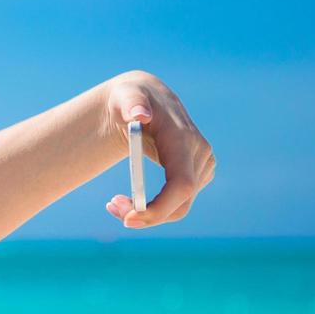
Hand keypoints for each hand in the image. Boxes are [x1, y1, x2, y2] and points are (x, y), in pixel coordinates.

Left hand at [101, 71, 215, 228]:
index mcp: (184, 139)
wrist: (144, 100)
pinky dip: (152, 210)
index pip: (182, 184)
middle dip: (146, 216)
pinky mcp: (198, 175)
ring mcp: (202, 166)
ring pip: (178, 208)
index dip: (160, 208)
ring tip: (113, 204)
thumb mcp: (125, 94)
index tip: (129, 219)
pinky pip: (177, 204)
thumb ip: (130, 102)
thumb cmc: (130, 97)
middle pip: (180, 203)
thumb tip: (140, 115)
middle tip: (111, 209)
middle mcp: (200, 154)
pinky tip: (127, 199)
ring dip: (145, 215)